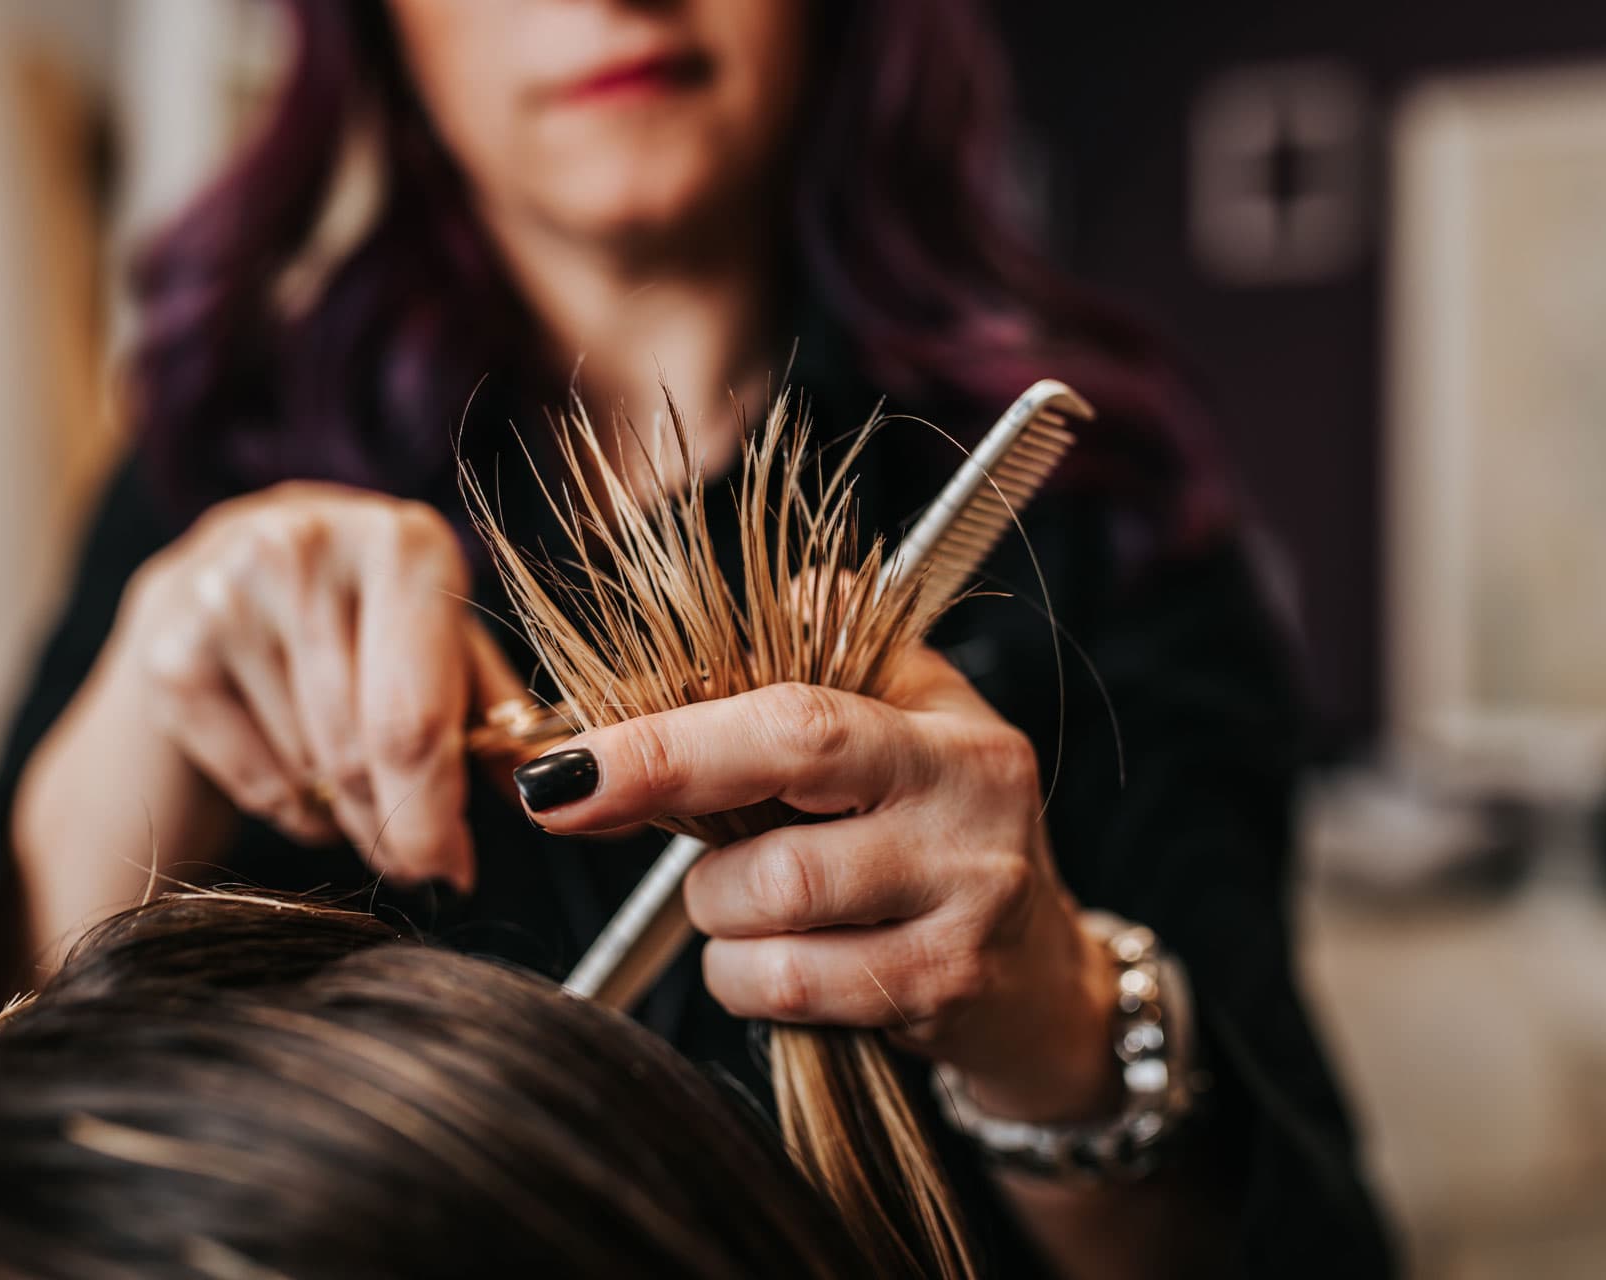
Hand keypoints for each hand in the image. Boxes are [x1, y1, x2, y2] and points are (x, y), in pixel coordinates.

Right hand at [116, 482, 521, 889]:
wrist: (213, 586)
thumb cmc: (361, 622)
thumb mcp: (439, 642)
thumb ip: (493, 711)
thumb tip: (555, 789)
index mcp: (402, 542)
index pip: (415, 714)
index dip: (435, 809)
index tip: (452, 870)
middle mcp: (309, 550)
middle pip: (359, 751)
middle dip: (397, 825)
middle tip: (418, 862)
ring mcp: (225, 596)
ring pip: (311, 772)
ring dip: (348, 816)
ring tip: (358, 794)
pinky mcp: (170, 651)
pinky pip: (255, 780)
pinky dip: (292, 808)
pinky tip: (302, 782)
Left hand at [518, 646, 1120, 1123]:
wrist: (1042, 986)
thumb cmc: (942, 840)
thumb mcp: (913, 727)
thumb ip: (829, 657)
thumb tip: (729, 613)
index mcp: (947, 731)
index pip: (794, 718)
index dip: (666, 741)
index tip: (563, 766)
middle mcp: (966, 809)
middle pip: (779, 813)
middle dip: (660, 799)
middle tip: (581, 809)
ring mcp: (961, 908)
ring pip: (765, 910)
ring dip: (716, 911)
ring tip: (746, 898)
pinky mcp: (940, 991)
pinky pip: (785, 987)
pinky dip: (744, 976)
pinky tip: (774, 960)